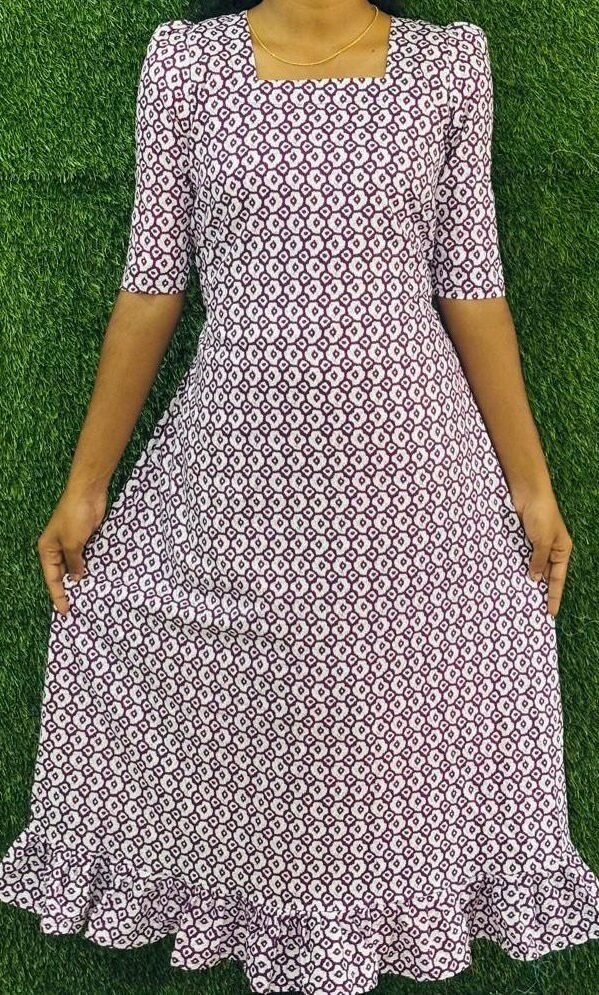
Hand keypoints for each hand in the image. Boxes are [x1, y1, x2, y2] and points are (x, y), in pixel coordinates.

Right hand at [37, 485, 106, 615]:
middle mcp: (57, 548)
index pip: (52, 579)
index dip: (59, 596)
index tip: (65, 611)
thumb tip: (77, 579)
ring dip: (81, 579)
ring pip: (75, 567)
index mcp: (47, 550)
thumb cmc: (75, 517)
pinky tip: (98, 578)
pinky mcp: (85, 539)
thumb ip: (75, 563)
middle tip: (77, 609)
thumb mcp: (73, 544)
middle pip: (62, 574)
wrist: (88, 494)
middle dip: (69, 589)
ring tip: (89, 597)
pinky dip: (90, 567)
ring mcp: (72, 543)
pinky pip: (86, 558)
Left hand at [511, 486, 572, 617]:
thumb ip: (538, 561)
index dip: (553, 596)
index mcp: (562, 550)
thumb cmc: (541, 514)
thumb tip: (535, 578)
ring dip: (526, 578)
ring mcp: (536, 544)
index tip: (550, 613)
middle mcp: (550, 549)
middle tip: (532, 610)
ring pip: (532, 567)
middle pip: (546, 575)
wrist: (527, 492)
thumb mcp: (542, 542)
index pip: (558, 579)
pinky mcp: (523, 538)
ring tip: (519, 598)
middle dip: (540, 590)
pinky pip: (521, 557)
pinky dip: (517, 566)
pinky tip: (510, 577)